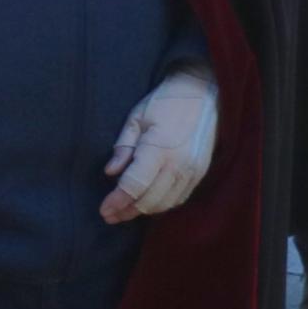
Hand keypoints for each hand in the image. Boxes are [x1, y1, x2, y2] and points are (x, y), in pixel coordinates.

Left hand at [99, 67, 221, 219]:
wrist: (203, 93)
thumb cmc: (166, 102)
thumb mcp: (136, 118)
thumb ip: (123, 147)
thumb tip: (110, 173)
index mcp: (158, 149)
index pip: (133, 186)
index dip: (117, 202)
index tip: (104, 210)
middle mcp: (177, 165)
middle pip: (148, 201)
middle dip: (126, 211)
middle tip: (110, 216)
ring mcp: (191, 171)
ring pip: (164, 204)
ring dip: (143, 211)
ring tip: (125, 212)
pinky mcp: (200, 173)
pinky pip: (178, 198)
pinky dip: (161, 205)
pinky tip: (147, 203)